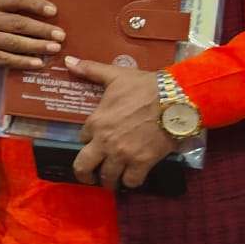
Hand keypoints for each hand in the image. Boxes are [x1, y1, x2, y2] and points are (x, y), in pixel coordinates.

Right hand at [0, 0, 64, 70]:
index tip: (54, 11)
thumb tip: (50, 14)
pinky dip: (24, 61)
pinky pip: (7, 59)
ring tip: (54, 48)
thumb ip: (18, 8)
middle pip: (18, 24)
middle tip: (60, 35)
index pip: (16, 0)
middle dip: (41, 30)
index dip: (35, 5)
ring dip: (37, 46)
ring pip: (14, 43)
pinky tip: (38, 63)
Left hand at [66, 57, 175, 189]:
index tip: (94, 141)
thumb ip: (90, 70)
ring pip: (108, 178)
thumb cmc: (144, 86)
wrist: (175, 98)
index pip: (81, 138)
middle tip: (89, 178)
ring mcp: (123, 154)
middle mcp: (105, 142)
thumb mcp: (115, 75)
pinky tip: (132, 177)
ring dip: (109, 180)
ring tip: (113, 180)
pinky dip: (131, 182)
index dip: (87, 140)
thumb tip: (68, 61)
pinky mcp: (143, 163)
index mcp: (95, 122)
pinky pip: (132, 181)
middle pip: (83, 166)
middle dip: (84, 175)